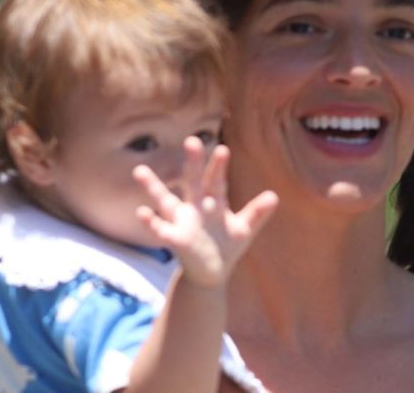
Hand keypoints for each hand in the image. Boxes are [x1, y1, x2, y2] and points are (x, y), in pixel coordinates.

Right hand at [132, 136, 277, 286]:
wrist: (212, 273)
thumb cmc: (227, 245)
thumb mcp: (244, 229)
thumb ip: (257, 213)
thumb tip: (274, 196)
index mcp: (214, 202)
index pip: (217, 181)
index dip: (219, 167)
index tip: (223, 149)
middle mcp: (196, 207)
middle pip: (193, 182)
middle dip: (193, 164)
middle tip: (192, 140)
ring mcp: (183, 222)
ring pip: (165, 200)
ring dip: (153, 187)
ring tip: (139, 170)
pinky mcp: (175, 240)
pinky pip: (160, 229)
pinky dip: (150, 222)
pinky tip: (141, 212)